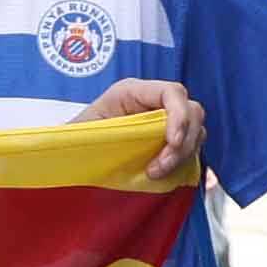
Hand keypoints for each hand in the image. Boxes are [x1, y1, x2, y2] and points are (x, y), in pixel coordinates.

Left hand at [85, 78, 207, 191]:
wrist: (72, 155)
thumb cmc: (74, 139)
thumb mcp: (85, 131)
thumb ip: (107, 131)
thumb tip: (119, 137)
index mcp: (132, 92)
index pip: (171, 92)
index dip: (179, 116)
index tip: (171, 142)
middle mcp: (153, 102)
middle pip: (191, 112)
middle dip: (182, 141)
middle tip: (160, 167)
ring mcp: (165, 121)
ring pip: (195, 131)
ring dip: (182, 154)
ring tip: (154, 173)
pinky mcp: (169, 141)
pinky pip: (190, 148)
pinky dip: (182, 162)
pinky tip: (164, 175)